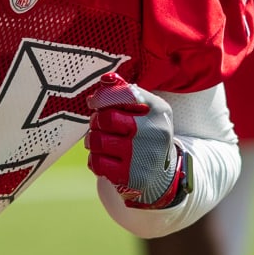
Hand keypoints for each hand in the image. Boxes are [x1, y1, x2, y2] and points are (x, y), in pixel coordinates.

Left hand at [85, 74, 189, 209]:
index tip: (93, 102)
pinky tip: (104, 158)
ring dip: (92, 139)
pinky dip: (94, 159)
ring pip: (97, 141)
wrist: (161, 174)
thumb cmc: (147, 134)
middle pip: (107, 118)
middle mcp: (154, 131)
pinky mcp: (131, 176)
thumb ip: (125, 91)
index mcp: (158, 109)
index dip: (102, 96)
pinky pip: (96, 163)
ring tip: (99, 141)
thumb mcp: (145, 110)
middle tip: (98, 124)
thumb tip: (106, 78)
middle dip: (96, 120)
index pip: (125, 94)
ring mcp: (143, 156)